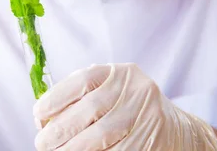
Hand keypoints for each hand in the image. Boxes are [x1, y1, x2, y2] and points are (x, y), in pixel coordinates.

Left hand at [33, 63, 216, 150]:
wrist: (178, 130)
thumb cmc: (127, 110)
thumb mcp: (108, 93)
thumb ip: (79, 98)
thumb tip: (43, 118)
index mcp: (118, 73)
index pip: (82, 80)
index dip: (55, 97)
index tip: (38, 114)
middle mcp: (134, 90)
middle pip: (89, 110)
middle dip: (59, 130)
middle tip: (42, 143)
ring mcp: (147, 115)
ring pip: (101, 136)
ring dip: (73, 149)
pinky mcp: (152, 139)